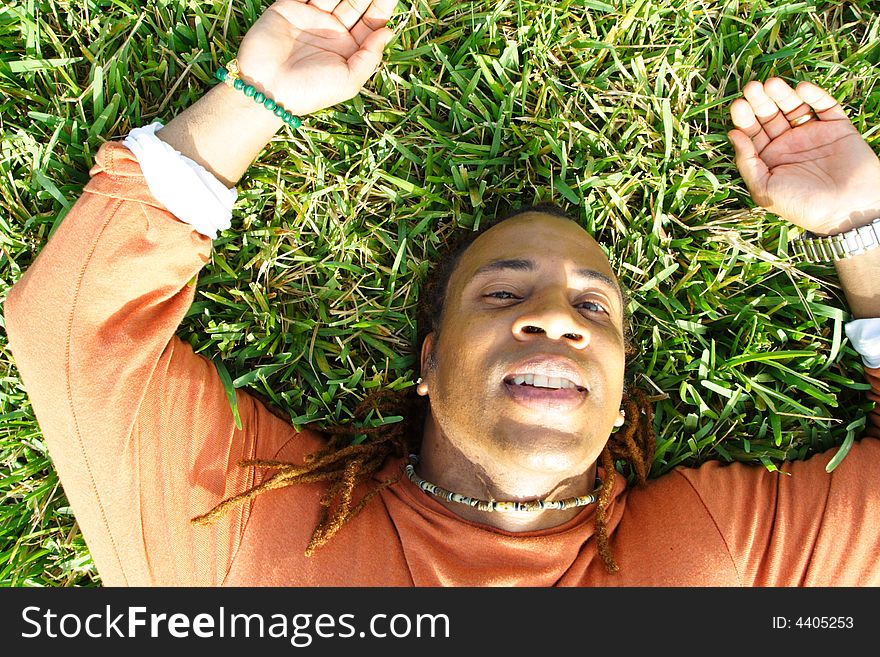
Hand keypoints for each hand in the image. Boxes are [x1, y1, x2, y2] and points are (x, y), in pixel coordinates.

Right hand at [235, 0, 397, 116]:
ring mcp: (311, 18)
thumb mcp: (348, 81)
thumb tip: (388, 30)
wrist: (267, 88)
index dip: (384, 5)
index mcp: (349, 49)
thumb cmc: (310, 91)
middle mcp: (332, 31)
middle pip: (357, 2)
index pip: (372, 21)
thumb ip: (370, 56)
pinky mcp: (289, 7)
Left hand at [728, 77, 879, 235]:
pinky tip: (801, 89)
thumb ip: (747, 163)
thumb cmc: (801, 205)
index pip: (752, 133)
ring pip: (794, 108)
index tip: (738, 105)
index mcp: (769, 159)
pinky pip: (825, 106)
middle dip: (760, 102)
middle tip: (752, 87)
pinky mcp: (837, 127)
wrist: (846, 210)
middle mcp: (788, 144)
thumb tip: (732, 134)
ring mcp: (813, 134)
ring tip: (771, 84)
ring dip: (783, 94)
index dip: (744, 118)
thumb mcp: (764, 189)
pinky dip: (815, 96)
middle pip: (770, 116)